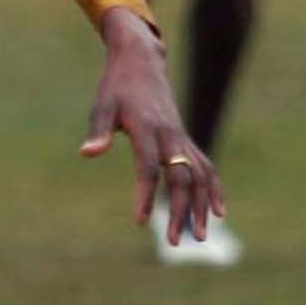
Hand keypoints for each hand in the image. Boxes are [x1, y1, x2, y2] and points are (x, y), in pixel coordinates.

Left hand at [81, 7, 224, 248]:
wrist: (142, 62)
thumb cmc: (117, 86)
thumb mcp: (103, 105)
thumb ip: (99, 131)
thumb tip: (87, 153)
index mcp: (146, 129)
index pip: (149, 168)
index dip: (146, 195)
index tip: (140, 222)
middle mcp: (170, 135)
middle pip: (182, 177)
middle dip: (180, 210)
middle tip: (175, 242)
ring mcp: (181, 138)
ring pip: (199, 175)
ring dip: (201, 206)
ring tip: (199, 236)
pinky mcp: (185, 139)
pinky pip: (205, 166)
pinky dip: (213, 189)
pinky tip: (217, 212)